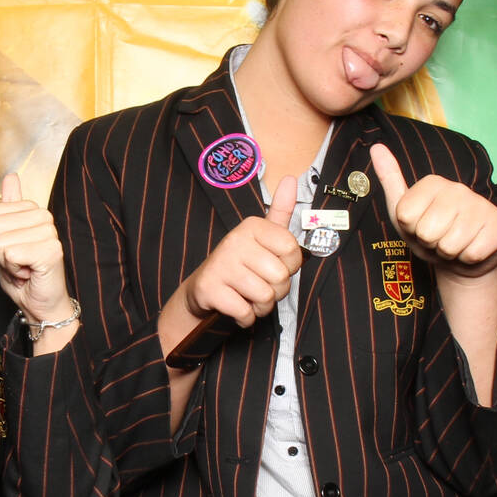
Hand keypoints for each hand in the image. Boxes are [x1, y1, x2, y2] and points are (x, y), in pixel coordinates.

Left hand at [0, 173, 71, 320]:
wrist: (42, 304)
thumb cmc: (24, 274)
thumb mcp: (6, 238)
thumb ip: (7, 209)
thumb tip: (11, 176)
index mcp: (32, 210)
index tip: (10, 251)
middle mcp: (43, 216)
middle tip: (17, 262)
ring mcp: (49, 232)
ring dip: (6, 263)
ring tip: (24, 267)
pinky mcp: (50, 250)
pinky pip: (10, 255)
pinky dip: (14, 270)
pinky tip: (28, 273)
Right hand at [177, 175, 302, 326]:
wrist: (203, 289)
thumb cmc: (241, 264)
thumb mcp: (261, 236)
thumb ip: (280, 211)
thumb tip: (292, 179)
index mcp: (252, 226)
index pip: (293, 251)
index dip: (289, 266)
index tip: (273, 264)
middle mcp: (236, 240)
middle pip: (281, 277)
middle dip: (276, 291)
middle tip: (259, 285)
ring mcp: (221, 264)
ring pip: (265, 297)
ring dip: (260, 306)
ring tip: (247, 296)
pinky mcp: (210, 288)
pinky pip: (246, 312)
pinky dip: (245, 317)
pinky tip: (236, 306)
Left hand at [367, 143, 496, 277]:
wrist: (462, 259)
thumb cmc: (429, 235)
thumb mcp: (403, 212)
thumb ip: (390, 180)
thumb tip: (376, 147)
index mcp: (433, 183)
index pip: (405, 216)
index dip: (410, 230)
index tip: (420, 226)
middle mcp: (458, 188)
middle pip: (426, 232)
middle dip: (430, 243)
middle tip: (438, 238)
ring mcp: (481, 205)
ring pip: (450, 245)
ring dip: (449, 253)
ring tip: (454, 244)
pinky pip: (472, 253)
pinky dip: (468, 259)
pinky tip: (471, 248)